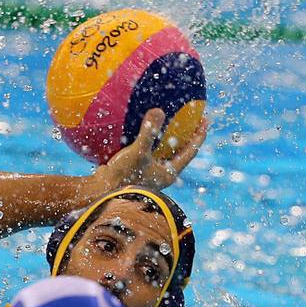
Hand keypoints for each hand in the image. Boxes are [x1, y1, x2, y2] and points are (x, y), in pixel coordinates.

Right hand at [93, 108, 209, 191]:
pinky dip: (149, 142)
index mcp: (168, 173)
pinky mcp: (134, 172)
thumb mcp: (138, 152)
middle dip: (186, 136)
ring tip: (168, 122)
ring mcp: (148, 175)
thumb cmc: (122, 177)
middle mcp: (160, 176)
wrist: (100, 195)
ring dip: (166, 139)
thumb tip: (159, 110)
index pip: (190, 151)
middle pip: (179, 152)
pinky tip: (141, 130)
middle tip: (192, 119)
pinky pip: (147, 153)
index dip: (199, 135)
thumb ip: (149, 132)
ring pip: (162, 154)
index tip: (205, 119)